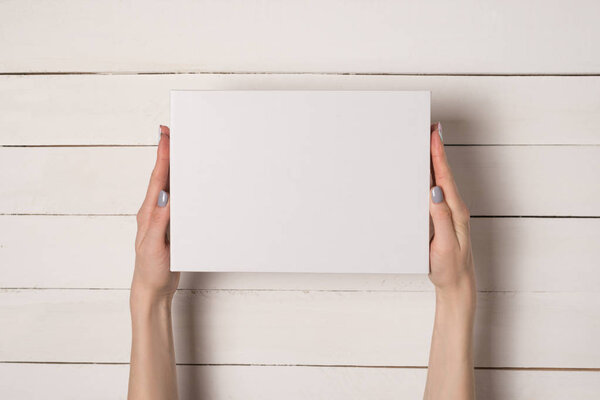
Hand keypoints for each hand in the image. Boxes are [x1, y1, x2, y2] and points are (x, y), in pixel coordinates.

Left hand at [132, 125, 179, 303]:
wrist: (152, 289)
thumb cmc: (150, 269)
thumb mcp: (154, 246)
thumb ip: (160, 221)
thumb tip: (166, 194)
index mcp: (148, 213)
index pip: (157, 178)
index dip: (162, 156)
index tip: (166, 135)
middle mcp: (153, 211)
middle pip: (162, 176)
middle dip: (167, 154)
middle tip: (171, 133)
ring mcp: (162, 217)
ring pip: (169, 186)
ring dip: (174, 167)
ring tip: (180, 149)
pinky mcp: (171, 225)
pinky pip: (178, 200)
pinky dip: (183, 186)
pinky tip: (189, 182)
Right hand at [424, 123, 475, 399]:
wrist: (457, 285)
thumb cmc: (449, 268)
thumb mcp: (445, 244)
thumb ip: (441, 217)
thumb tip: (435, 191)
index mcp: (454, 211)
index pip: (444, 176)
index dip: (438, 154)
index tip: (433, 134)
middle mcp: (454, 208)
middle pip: (444, 173)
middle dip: (436, 150)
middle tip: (430, 130)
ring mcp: (450, 213)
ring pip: (440, 180)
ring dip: (434, 162)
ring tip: (427, 145)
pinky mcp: (444, 219)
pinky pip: (437, 192)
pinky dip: (431, 178)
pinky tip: (426, 175)